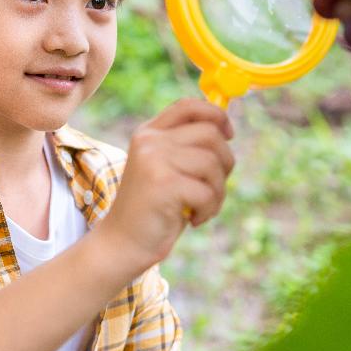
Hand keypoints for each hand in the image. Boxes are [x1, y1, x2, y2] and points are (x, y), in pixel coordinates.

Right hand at [94, 98, 235, 274]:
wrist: (122, 243)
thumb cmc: (154, 208)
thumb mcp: (167, 169)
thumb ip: (187, 147)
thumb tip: (226, 128)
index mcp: (149, 133)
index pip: (188, 106)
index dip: (216, 115)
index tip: (229, 134)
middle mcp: (149, 141)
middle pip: (210, 134)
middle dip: (225, 163)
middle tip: (214, 187)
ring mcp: (154, 160)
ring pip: (213, 163)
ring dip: (218, 191)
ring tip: (202, 207)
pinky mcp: (162, 184)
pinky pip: (207, 191)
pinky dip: (209, 209)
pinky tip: (193, 219)